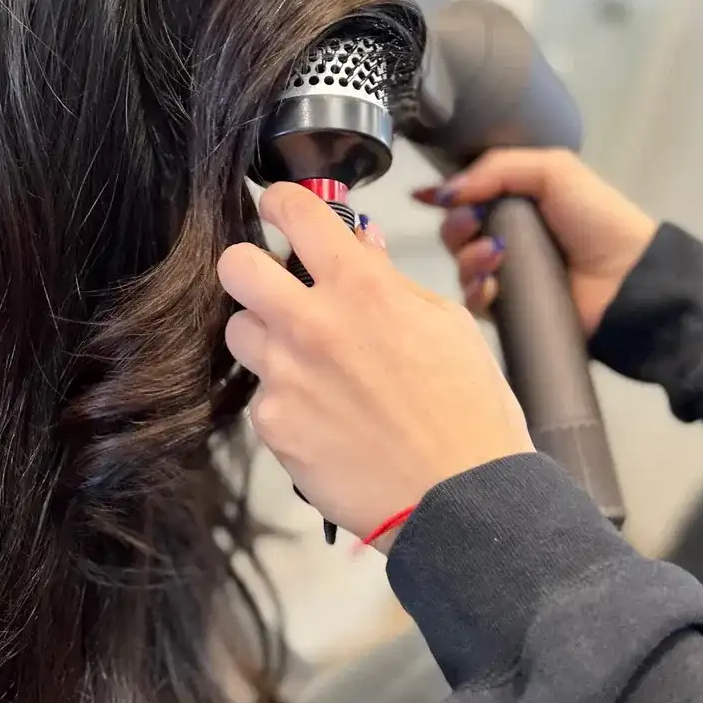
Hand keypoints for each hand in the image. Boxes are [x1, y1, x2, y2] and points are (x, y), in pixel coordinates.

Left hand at [217, 184, 533, 550]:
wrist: (463, 500)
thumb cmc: (468, 412)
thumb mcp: (446, 324)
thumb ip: (389, 279)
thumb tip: (361, 244)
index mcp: (362, 287)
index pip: (294, 210)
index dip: (282, 202)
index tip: (281, 207)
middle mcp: (312, 324)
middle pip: (235, 266)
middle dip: (249, 266)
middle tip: (272, 284)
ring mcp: (285, 376)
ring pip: (238, 331)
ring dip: (265, 337)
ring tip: (306, 361)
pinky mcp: (274, 425)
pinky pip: (260, 395)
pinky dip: (284, 399)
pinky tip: (322, 416)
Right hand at [417, 149, 656, 336]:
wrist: (628, 278)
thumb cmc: (596, 219)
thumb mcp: (554, 171)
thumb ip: (496, 168)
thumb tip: (441, 192)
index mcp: (514, 201)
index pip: (464, 198)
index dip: (447, 198)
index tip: (435, 199)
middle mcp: (504, 236)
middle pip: (455, 232)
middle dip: (455, 227)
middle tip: (473, 224)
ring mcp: (504, 275)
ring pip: (460, 267)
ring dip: (467, 259)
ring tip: (494, 257)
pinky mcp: (507, 310)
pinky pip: (473, 303)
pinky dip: (476, 293)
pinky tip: (492, 287)